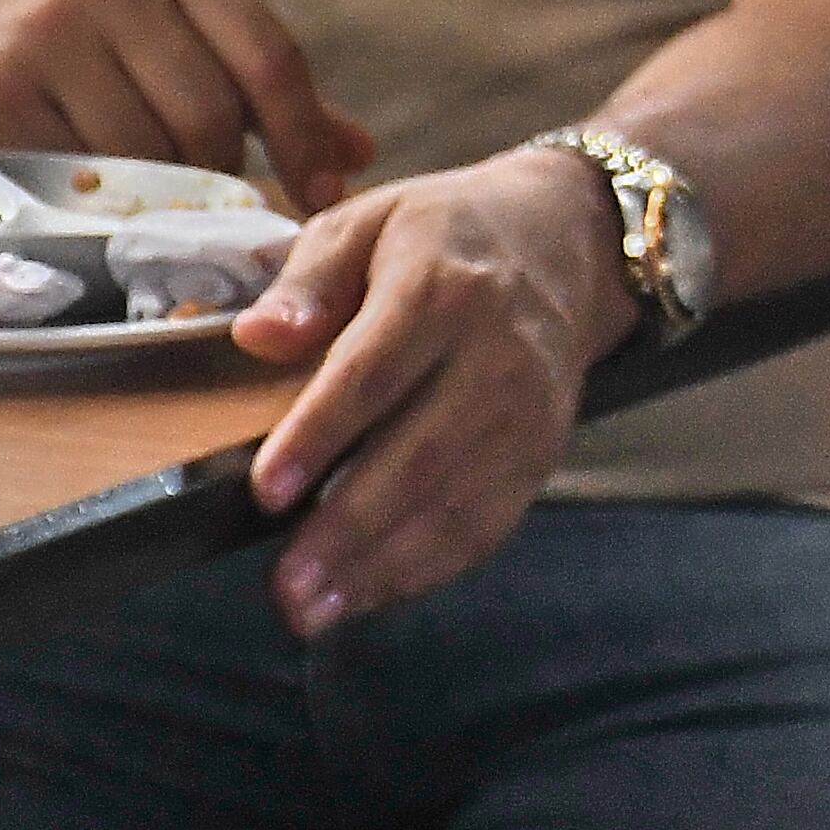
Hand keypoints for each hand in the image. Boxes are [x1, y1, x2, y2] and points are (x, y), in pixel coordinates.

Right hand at [0, 0, 373, 208]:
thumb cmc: (76, 40)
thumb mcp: (168, 34)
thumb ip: (255, 86)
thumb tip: (356, 153)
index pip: (272, 59)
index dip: (304, 138)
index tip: (323, 196)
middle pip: (211, 116)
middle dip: (218, 176)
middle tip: (207, 206)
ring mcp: (46, 31)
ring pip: (143, 151)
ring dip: (152, 193)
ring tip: (137, 195)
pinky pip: (73, 170)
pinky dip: (88, 197)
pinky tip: (78, 191)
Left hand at [234, 146, 639, 636]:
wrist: (571, 237)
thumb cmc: (448, 233)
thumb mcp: (368, 220)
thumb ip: (307, 280)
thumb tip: (258, 336)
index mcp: (442, 288)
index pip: (375, 372)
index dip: (321, 436)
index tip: (267, 491)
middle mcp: (496, 353)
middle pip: (421, 452)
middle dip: (350, 527)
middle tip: (286, 584)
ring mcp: (528, 407)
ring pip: (460, 499)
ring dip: (386, 564)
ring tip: (315, 609)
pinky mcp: (544, 446)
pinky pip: (492, 518)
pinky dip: (432, 564)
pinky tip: (374, 592)